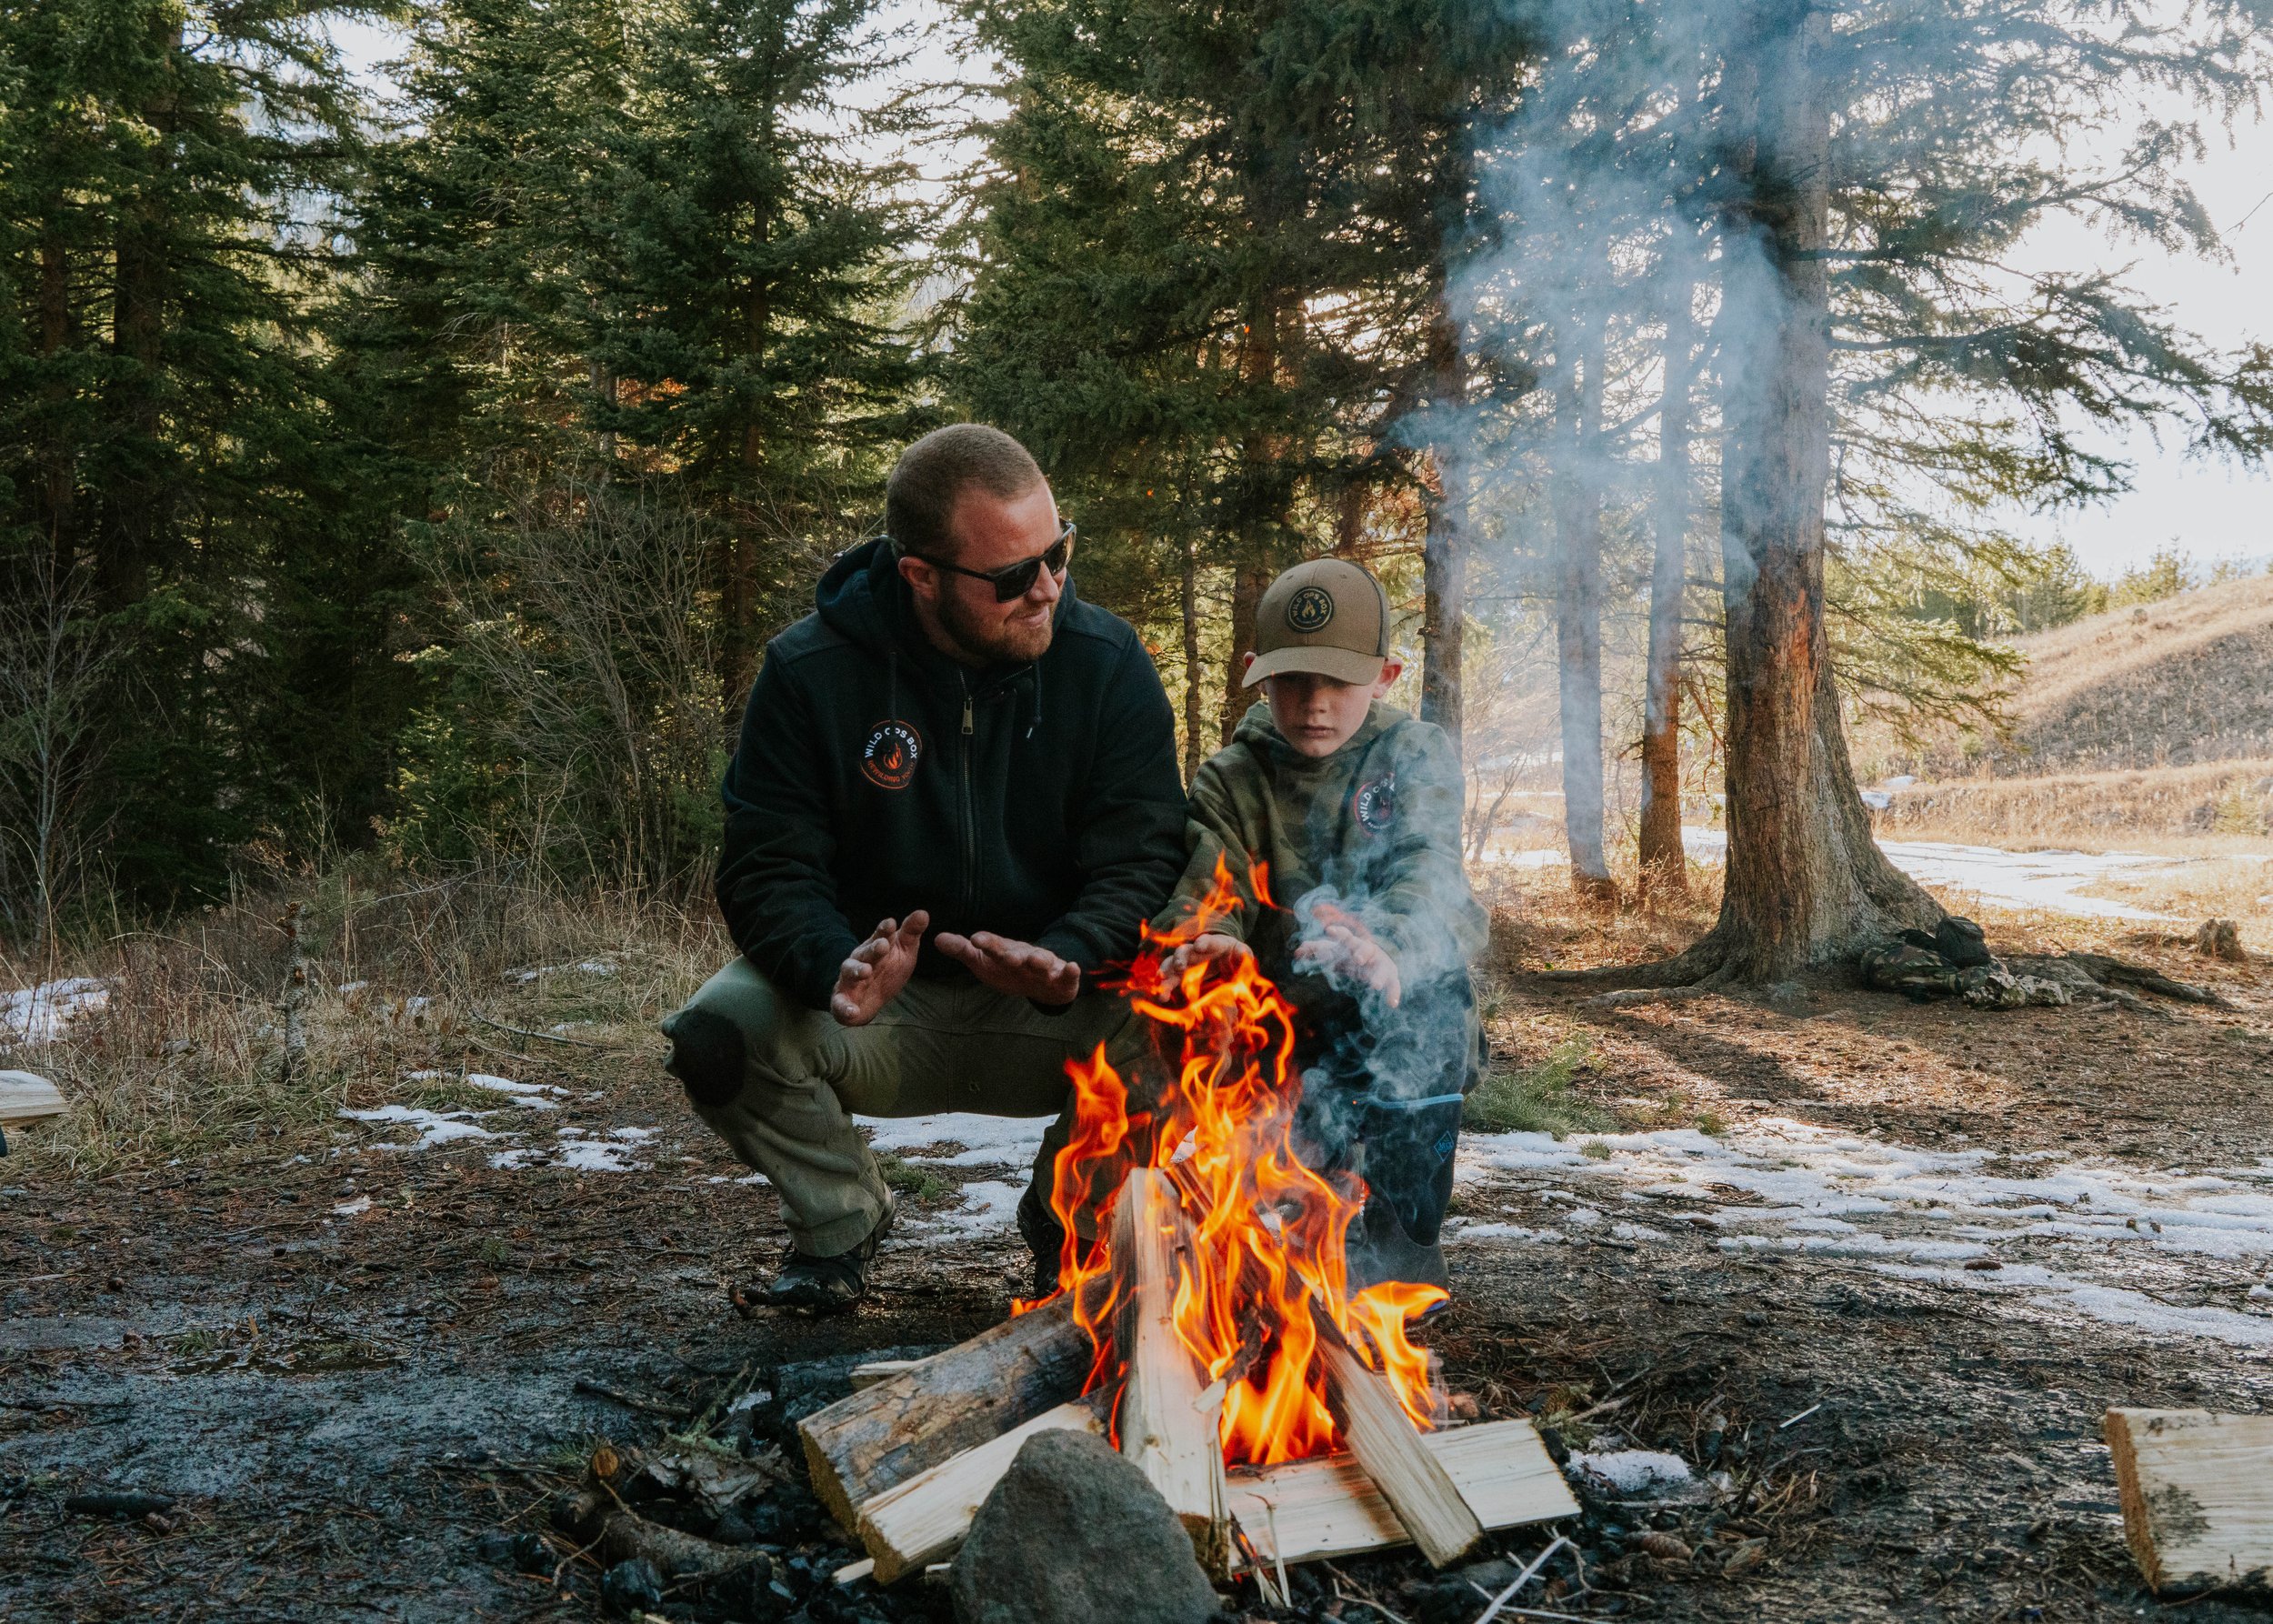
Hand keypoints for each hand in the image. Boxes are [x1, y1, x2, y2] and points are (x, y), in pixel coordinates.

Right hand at [830, 911, 928, 1025]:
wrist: (869, 1000)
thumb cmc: (887, 969)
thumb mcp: (903, 952)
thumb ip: (911, 933)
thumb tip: (923, 913)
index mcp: (875, 947)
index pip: (880, 935)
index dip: (884, 930)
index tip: (891, 923)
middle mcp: (860, 960)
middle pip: (865, 952)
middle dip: (872, 949)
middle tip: (883, 946)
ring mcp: (849, 979)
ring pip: (849, 972)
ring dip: (857, 971)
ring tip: (866, 972)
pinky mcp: (842, 1000)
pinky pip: (841, 1004)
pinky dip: (845, 1008)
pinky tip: (853, 1011)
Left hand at [934, 931, 1081, 1005]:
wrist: (1044, 982)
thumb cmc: (1009, 969)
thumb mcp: (984, 961)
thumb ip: (963, 950)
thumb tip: (936, 938)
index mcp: (1004, 952)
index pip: (993, 947)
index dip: (986, 944)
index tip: (975, 940)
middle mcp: (1024, 956)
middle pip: (1017, 954)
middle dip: (1012, 955)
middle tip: (1006, 957)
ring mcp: (1044, 966)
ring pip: (1042, 962)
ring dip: (1039, 961)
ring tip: (1036, 961)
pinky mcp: (1062, 978)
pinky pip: (1067, 975)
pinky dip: (1071, 972)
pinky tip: (1074, 968)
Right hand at [1161, 932, 1252, 980]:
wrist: (1226, 961)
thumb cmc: (1235, 957)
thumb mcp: (1242, 955)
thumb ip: (1242, 955)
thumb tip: (1241, 952)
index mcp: (1215, 944)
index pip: (1209, 941)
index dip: (1204, 943)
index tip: (1199, 946)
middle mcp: (1196, 951)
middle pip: (1185, 951)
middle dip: (1180, 958)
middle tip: (1178, 967)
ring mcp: (1187, 962)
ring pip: (1172, 964)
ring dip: (1166, 972)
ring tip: (1161, 981)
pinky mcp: (1181, 975)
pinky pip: (1170, 979)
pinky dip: (1165, 986)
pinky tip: (1161, 995)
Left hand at [1293, 904, 1401, 1007]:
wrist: (1375, 958)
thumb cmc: (1349, 953)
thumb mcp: (1333, 951)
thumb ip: (1316, 949)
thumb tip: (1297, 952)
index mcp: (1352, 944)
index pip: (1345, 936)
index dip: (1338, 933)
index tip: (1329, 931)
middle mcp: (1368, 951)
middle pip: (1365, 948)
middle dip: (1362, 952)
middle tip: (1357, 960)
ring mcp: (1380, 962)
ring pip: (1381, 967)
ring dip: (1378, 976)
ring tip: (1375, 986)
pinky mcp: (1390, 975)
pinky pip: (1394, 984)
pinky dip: (1394, 993)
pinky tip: (1393, 1004)